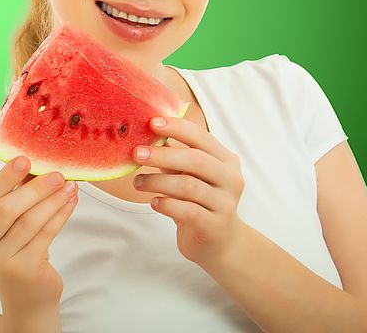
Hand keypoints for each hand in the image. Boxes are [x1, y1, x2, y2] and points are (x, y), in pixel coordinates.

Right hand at [0, 156, 78, 310]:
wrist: (27, 300)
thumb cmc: (17, 254)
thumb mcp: (7, 228)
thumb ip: (12, 199)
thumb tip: (34, 164)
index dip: (6, 177)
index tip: (25, 158)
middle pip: (6, 208)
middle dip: (34, 188)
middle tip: (57, 173)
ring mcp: (0, 262)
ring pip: (29, 221)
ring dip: (52, 200)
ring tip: (70, 186)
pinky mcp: (24, 271)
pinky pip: (45, 235)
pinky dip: (60, 216)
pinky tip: (71, 203)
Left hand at [132, 117, 245, 266]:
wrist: (219, 242)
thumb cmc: (199, 201)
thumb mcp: (190, 174)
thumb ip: (175, 154)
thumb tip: (148, 129)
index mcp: (226, 160)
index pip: (202, 137)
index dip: (177, 128)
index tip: (152, 123)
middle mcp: (230, 179)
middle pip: (196, 160)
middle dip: (163, 155)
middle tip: (136, 153)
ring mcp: (225, 203)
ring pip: (188, 186)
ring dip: (157, 181)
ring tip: (137, 182)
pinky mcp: (214, 226)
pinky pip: (187, 210)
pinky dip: (166, 204)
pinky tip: (153, 202)